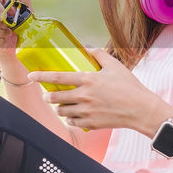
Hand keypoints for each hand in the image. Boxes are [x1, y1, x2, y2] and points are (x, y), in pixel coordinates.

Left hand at [27, 48, 170, 133]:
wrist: (142, 110)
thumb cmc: (130, 86)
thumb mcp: (115, 66)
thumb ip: (99, 55)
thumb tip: (87, 48)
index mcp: (87, 80)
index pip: (57, 78)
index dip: (41, 76)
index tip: (31, 76)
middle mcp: (84, 97)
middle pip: (55, 97)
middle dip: (48, 96)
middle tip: (48, 95)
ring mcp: (86, 112)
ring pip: (61, 111)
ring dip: (59, 107)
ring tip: (62, 104)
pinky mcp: (91, 124)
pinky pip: (72, 122)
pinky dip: (70, 118)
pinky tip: (74, 115)